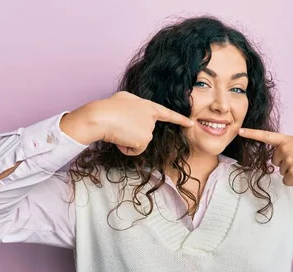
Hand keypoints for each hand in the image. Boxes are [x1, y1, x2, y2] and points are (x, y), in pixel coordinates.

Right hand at [60, 91, 193, 155]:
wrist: (101, 117)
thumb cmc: (108, 107)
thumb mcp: (125, 99)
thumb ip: (135, 106)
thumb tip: (134, 111)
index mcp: (149, 106)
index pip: (167, 114)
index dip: (180, 119)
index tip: (191, 123)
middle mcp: (152, 118)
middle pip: (145, 133)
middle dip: (132, 134)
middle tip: (120, 126)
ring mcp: (149, 129)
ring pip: (139, 142)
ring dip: (127, 141)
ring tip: (118, 130)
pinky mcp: (144, 140)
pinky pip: (135, 150)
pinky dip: (126, 148)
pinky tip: (120, 139)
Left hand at [238, 128, 292, 185]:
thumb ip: (290, 147)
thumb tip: (281, 161)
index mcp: (287, 139)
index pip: (266, 136)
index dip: (252, 134)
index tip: (240, 131)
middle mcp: (285, 148)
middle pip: (275, 162)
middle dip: (285, 164)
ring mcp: (288, 160)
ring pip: (282, 172)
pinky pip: (287, 181)